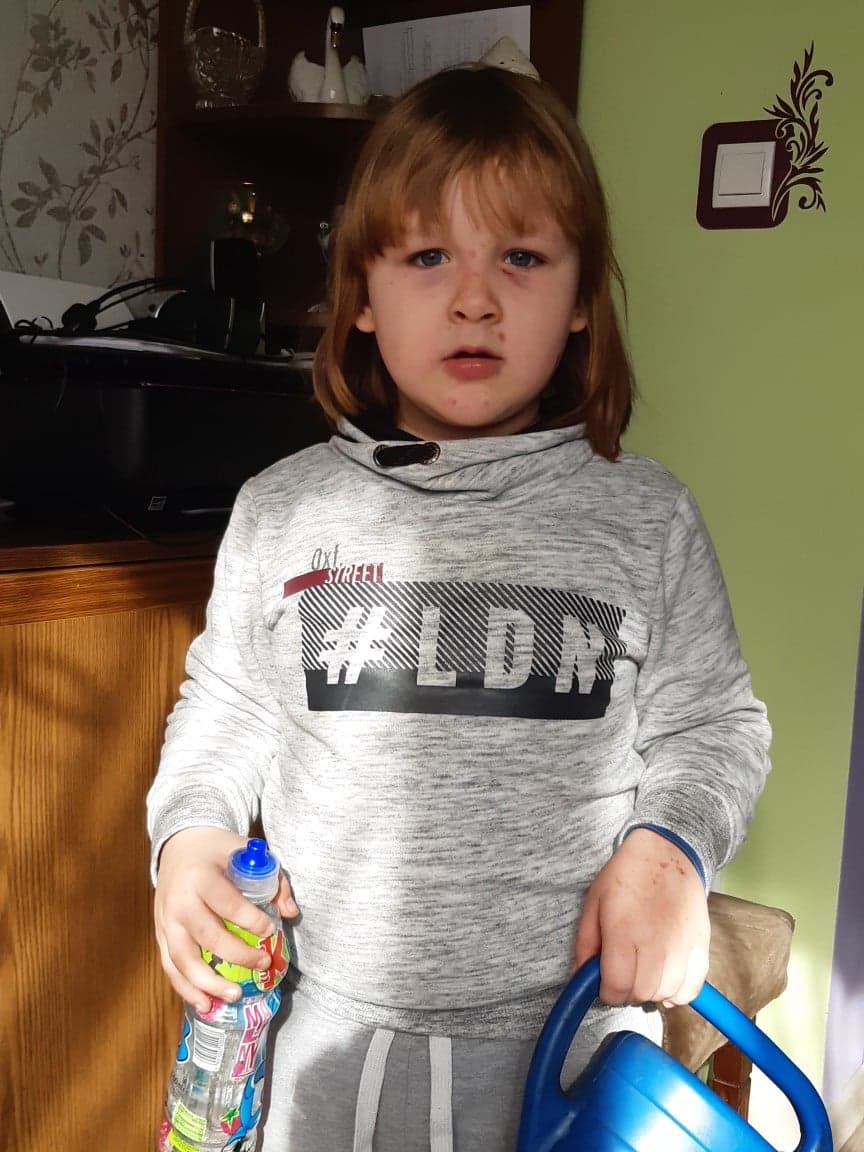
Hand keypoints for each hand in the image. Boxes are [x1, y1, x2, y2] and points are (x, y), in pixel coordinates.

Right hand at [154, 826, 298, 1011]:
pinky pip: (170, 966)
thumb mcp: (246, 852)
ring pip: (183, 959)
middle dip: (237, 955)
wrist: (179, 845)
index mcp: (201, 876)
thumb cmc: (218, 851)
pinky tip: (205, 1004)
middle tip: (263, 964)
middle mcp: (179, 900)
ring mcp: (165, 920)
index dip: (251, 920)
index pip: (227, 903)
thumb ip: (272, 880)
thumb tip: (290, 912)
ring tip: (234, 996)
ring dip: (208, 983)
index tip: (271, 929)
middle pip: (207, 936)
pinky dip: (186, 988)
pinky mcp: (160, 934)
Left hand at [573, 828, 709, 1007]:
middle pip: (642, 993)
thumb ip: (585, 944)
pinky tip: (667, 980)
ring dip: (652, 992)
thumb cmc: (626, 876)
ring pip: (667, 994)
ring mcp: (683, 945)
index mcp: (623, 930)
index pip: (616, 986)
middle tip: (623, 977)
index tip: (605, 986)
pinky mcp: (702, 944)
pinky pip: (693, 987)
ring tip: (643, 974)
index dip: (607, 994)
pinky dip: (679, 992)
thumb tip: (581, 978)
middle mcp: (656, 942)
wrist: (666, 851)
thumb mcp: (594, 902)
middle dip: (627, 993)